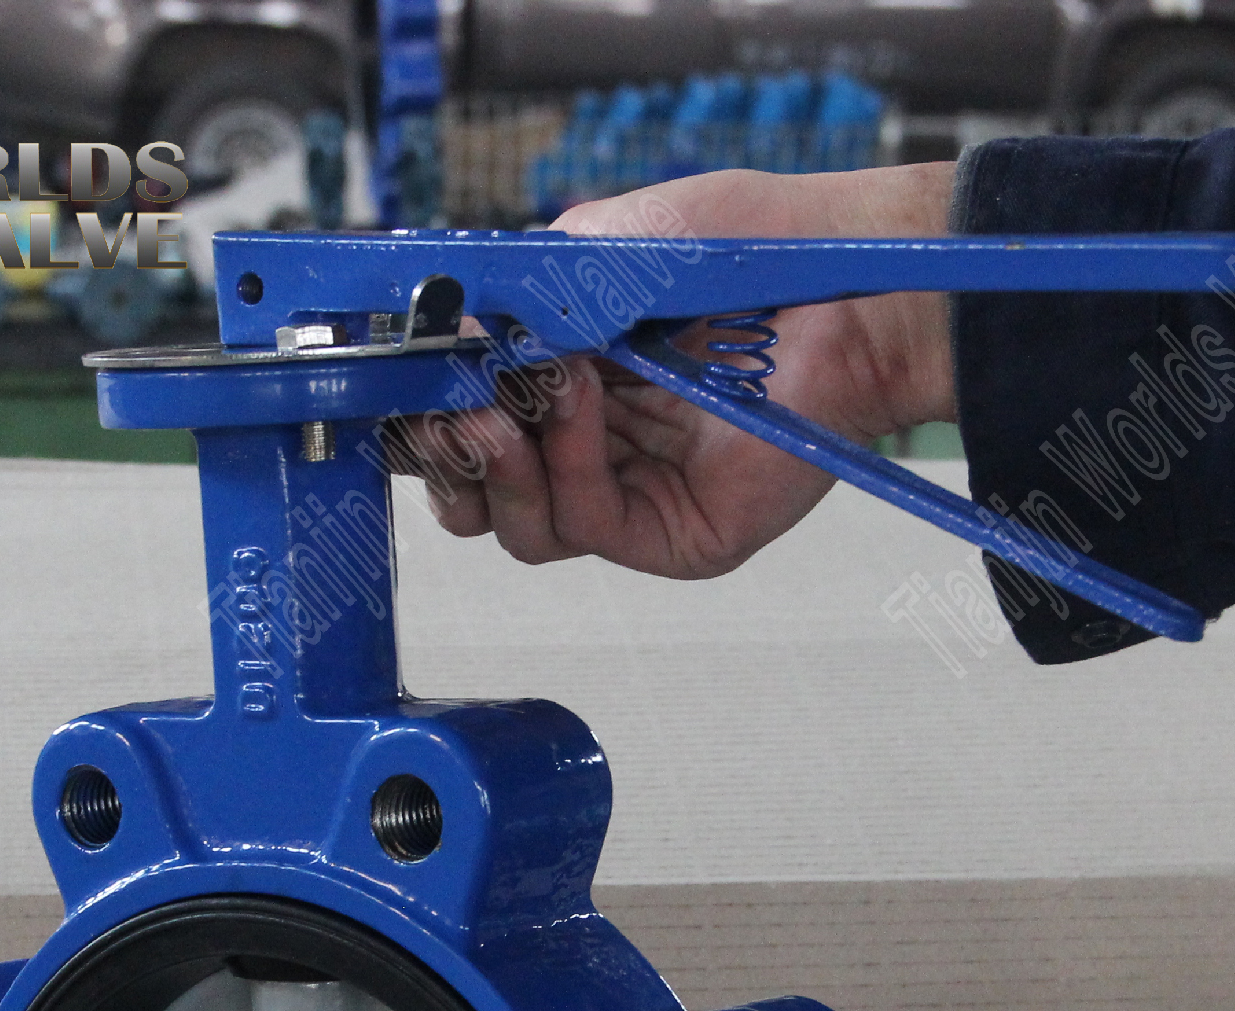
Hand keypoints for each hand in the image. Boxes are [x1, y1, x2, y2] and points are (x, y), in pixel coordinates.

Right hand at [399, 163, 958, 577]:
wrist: (839, 286)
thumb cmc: (742, 254)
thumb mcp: (597, 249)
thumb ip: (514, 294)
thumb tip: (439, 333)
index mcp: (561, 381)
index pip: (462, 427)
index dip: (419, 419)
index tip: (394, 387)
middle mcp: (588, 447)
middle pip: (476, 493)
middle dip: (443, 450)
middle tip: (444, 404)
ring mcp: (628, 497)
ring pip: (515, 527)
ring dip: (499, 460)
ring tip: (514, 396)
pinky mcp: (668, 536)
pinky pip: (580, 524)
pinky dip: (563, 461)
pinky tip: (580, 400)